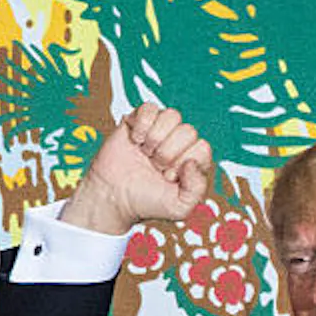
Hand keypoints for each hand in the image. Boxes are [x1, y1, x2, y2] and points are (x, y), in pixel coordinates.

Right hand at [62, 104, 213, 233]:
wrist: (113, 197)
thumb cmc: (145, 202)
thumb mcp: (180, 207)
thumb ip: (197, 189)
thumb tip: (191, 162)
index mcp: (192, 160)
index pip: (202, 147)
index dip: (184, 162)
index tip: (168, 176)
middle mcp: (178, 142)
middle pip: (188, 131)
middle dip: (168, 153)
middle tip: (154, 166)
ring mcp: (159, 129)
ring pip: (172, 115)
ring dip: (156, 138)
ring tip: (145, 153)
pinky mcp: (138, 120)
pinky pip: (150, 107)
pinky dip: (142, 125)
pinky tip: (135, 141)